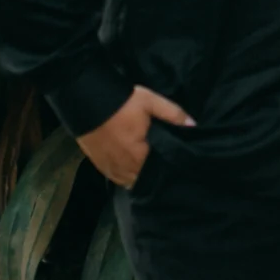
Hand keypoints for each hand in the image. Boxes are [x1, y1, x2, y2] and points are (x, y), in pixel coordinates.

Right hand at [78, 85, 192, 187]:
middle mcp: (123, 167)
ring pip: (128, 181)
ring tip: (145, 165)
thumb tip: (194, 126)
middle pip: (142, 180)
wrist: (85, 99)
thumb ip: (173, 114)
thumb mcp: (151, 102)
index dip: (165, 170)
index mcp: (138, 156)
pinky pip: (115, 177)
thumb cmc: (121, 102)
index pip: (157, 173)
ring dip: (136, 175)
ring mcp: (109, 167)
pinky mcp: (98, 164)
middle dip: (151, 175)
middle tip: (161, 165)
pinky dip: (123, 174)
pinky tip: (129, 165)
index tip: (173, 165)